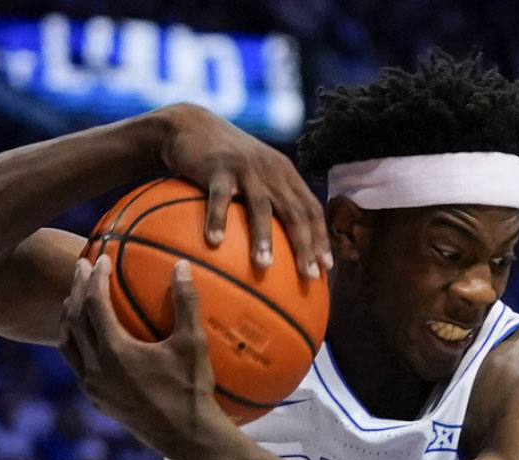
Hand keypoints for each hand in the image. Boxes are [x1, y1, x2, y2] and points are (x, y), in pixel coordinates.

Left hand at [57, 255, 228, 459]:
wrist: (186, 438)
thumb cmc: (193, 389)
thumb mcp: (192, 344)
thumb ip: (185, 302)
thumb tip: (181, 264)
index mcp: (115, 352)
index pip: (94, 305)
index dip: (95, 278)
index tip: (101, 259)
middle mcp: (95, 369)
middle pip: (73, 320)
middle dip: (76, 290)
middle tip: (81, 267)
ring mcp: (93, 387)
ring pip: (67, 344)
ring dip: (69, 317)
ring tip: (75, 298)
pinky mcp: (97, 400)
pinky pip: (76, 364)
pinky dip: (75, 342)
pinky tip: (87, 336)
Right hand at [155, 103, 330, 277]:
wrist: (191, 125)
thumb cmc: (223, 160)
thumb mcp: (253, 174)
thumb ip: (268, 201)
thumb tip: (277, 248)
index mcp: (284, 174)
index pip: (311, 208)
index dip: (321, 237)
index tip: (327, 268)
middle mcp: (271, 170)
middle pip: (294, 211)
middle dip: (305, 245)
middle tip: (308, 275)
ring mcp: (245, 168)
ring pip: (260, 206)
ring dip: (264, 238)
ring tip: (265, 266)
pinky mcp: (217, 167)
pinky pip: (218, 198)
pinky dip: (218, 220)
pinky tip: (214, 243)